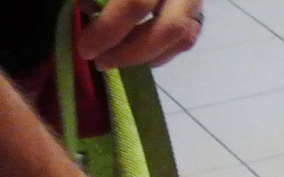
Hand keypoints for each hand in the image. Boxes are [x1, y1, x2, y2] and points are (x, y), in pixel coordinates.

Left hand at [77, 0, 203, 69]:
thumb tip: (87, 8)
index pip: (135, 2)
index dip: (109, 29)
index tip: (85, 47)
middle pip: (168, 27)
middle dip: (131, 52)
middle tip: (100, 62)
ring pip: (184, 34)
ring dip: (149, 56)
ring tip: (116, 60)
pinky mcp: (198, 3)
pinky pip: (190, 33)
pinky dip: (166, 50)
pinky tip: (141, 54)